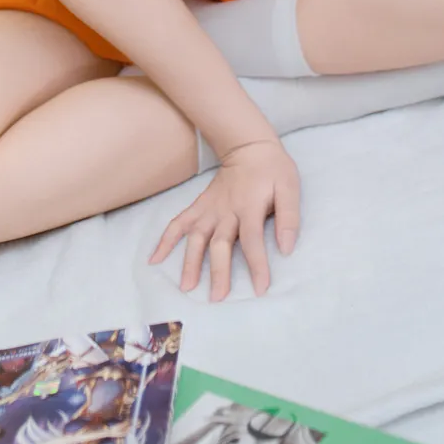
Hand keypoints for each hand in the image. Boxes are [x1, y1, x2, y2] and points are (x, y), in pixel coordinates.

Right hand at [148, 138, 300, 300]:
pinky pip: (179, 222)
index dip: (256, 265)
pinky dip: (165, 239)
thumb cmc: (273, 169)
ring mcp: (210, 208)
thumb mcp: (289, 187)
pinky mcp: (200, 206)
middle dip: (218, 271)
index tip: (260, 289)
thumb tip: (286, 248)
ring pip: (196, 237)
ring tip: (186, 287)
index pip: (252, 240)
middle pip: (220, 243)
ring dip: (189, 261)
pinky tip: (154, 258)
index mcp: (250, 206)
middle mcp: (227, 210)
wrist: (248, 145)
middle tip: (217, 298)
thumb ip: (289, 217)